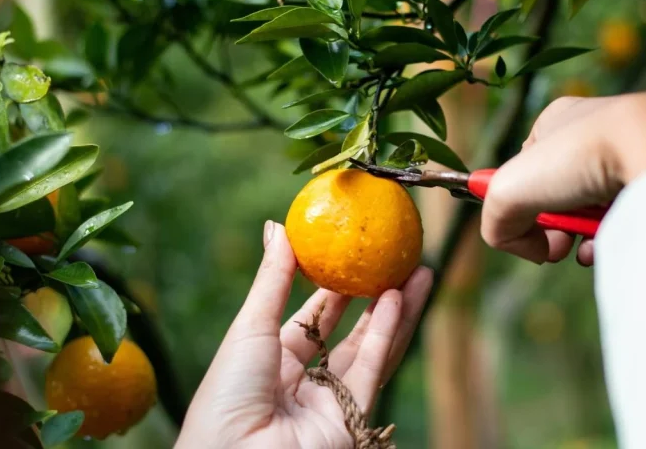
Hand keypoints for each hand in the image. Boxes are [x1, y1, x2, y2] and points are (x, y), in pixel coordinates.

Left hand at [175, 221, 432, 448]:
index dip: (335, 286)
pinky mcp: (351, 418)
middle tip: (399, 259)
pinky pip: (373, 368)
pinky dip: (387, 333)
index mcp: (273, 359)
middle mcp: (306, 380)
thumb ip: (273, 278)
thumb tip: (277, 226)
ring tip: (418, 271)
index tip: (355, 253)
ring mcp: (331, 400)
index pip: (312, 317)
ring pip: (372, 347)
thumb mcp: (250, 327)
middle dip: (376, 295)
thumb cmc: (227, 394)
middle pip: (351, 331)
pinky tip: (399, 299)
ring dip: (396, 310)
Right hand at [480, 92, 645, 265]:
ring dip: (588, 235)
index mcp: (560, 120)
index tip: (523, 225)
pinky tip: (620, 239)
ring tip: (591, 248)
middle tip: (557, 245)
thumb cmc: (579, 158)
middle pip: (564, 192)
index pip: (528, 167)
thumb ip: (498, 224)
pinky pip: (639, 213)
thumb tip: (534, 249)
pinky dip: (624, 233)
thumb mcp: (507, 193)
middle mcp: (600, 130)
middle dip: (556, 227)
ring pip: (602, 207)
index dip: (520, 201)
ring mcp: (638, 151)